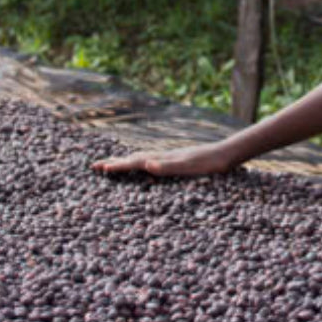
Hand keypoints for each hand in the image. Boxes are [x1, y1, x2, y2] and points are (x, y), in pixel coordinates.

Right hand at [91, 143, 236, 176]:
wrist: (227, 154)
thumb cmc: (209, 163)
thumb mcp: (189, 167)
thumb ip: (168, 166)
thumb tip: (146, 164)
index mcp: (163, 159)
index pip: (134, 162)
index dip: (117, 166)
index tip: (99, 167)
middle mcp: (163, 156)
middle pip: (133, 159)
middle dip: (113, 162)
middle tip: (94, 164)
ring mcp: (169, 158)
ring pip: (140, 159)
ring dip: (124, 162)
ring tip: (111, 164)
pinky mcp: (176, 161)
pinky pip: (151, 163)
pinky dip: (139, 164)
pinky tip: (142, 166)